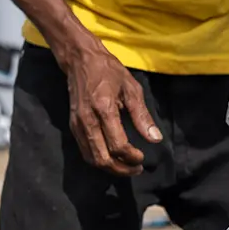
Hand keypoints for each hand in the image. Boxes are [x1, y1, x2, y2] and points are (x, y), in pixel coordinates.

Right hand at [57, 39, 160, 175]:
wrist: (80, 60)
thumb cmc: (108, 71)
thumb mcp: (131, 88)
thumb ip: (142, 115)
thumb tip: (156, 138)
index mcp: (104, 109)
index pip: (118, 144)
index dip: (132, 157)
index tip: (143, 158)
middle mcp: (87, 120)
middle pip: (103, 158)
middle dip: (122, 169)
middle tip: (137, 168)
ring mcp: (77, 125)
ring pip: (92, 159)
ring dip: (110, 168)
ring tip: (127, 167)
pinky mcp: (73, 127)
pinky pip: (85, 151)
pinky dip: (99, 160)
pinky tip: (113, 159)